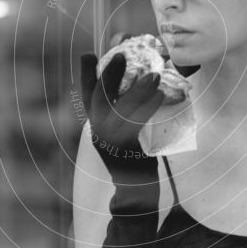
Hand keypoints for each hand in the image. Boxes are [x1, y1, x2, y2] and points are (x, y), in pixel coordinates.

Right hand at [79, 52, 163, 185]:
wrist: (136, 194)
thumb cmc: (134, 160)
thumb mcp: (124, 134)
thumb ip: (125, 113)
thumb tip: (141, 80)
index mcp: (96, 126)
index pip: (87, 96)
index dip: (86, 74)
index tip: (88, 53)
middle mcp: (98, 132)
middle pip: (98, 99)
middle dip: (109, 74)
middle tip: (122, 53)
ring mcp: (110, 143)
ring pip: (120, 111)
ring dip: (137, 90)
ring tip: (154, 74)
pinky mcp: (127, 152)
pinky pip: (136, 125)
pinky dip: (148, 108)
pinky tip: (160, 95)